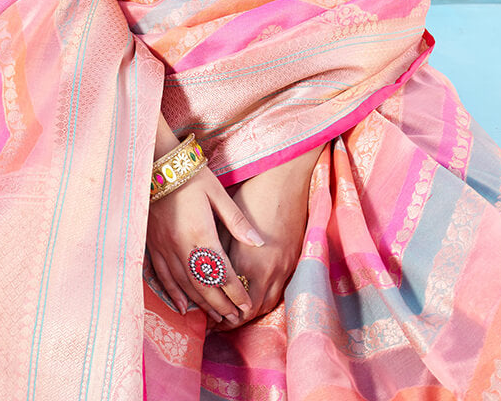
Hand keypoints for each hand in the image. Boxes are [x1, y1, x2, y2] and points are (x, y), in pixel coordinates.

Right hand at [146, 164, 263, 326]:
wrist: (155, 163)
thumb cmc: (190, 175)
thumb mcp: (217, 192)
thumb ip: (237, 220)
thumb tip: (258, 242)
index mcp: (201, 234)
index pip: (221, 273)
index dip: (235, 293)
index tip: (246, 305)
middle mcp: (181, 247)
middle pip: (203, 286)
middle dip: (221, 305)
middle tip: (235, 318)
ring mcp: (164, 248)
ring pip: (184, 286)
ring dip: (202, 304)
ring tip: (217, 318)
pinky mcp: (153, 245)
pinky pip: (163, 277)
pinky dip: (174, 294)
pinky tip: (184, 307)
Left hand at [211, 147, 321, 331]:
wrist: (284, 179)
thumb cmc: (251, 195)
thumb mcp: (227, 222)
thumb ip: (219, 252)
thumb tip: (206, 274)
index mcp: (247, 261)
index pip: (233, 301)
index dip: (220, 312)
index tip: (208, 316)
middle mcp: (268, 271)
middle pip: (251, 311)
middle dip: (234, 319)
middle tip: (219, 320)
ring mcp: (284, 267)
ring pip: (267, 304)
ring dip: (251, 313)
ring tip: (234, 315)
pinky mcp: (293, 261)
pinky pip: (279, 292)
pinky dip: (265, 300)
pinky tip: (255, 299)